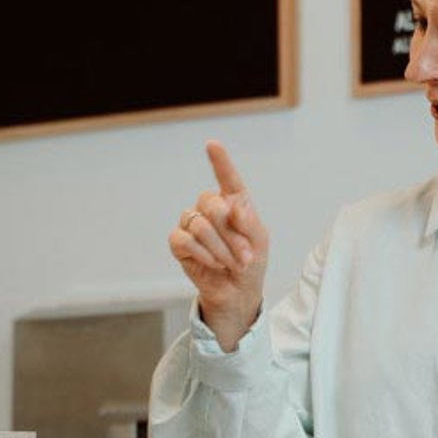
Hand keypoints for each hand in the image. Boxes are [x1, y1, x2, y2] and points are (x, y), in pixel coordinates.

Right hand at [168, 141, 268, 350]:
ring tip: (231, 263)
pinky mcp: (179, 243)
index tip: (212, 145)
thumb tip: (234, 204)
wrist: (237, 292)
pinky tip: (213, 263)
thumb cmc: (250, 263)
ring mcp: (192, 224)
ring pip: (200, 225)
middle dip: (231, 233)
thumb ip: (248, 221)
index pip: (227, 178)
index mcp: (233, 203)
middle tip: (245, 256)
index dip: (219, 161)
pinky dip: (202, 253)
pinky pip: (184, 240)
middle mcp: (209, 209)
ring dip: (220, 248)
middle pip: (212, 204)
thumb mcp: (259, 241)